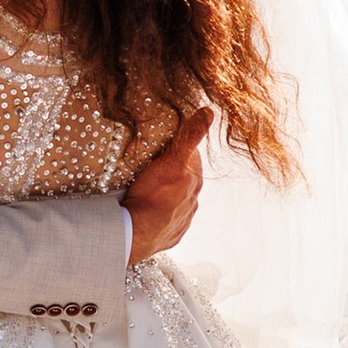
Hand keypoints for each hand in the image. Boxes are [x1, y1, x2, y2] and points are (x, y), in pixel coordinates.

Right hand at [124, 111, 209, 264]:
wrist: (137, 233)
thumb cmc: (152, 195)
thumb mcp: (172, 159)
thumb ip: (191, 136)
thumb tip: (209, 113)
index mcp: (194, 179)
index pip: (191, 157)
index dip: (178, 150)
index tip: (165, 146)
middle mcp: (192, 200)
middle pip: (185, 179)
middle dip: (173, 172)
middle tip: (153, 166)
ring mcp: (182, 219)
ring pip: (177, 200)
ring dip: (167, 194)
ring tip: (148, 190)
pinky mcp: (170, 234)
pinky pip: (168, 221)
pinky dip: (161, 215)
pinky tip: (149, 212)